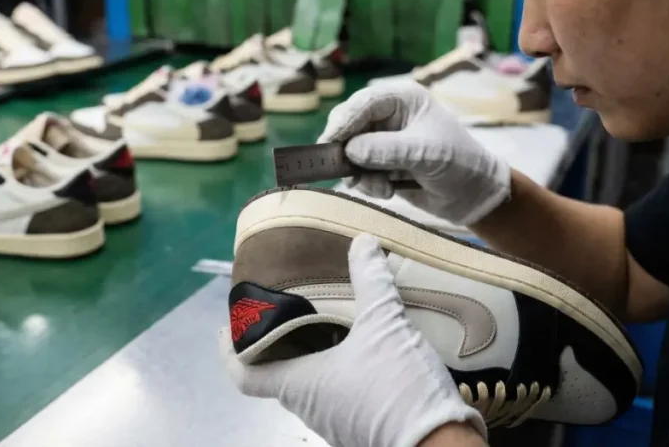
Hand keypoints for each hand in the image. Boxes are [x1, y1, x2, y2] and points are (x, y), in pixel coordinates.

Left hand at [220, 234, 486, 446]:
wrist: (441, 445)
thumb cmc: (396, 386)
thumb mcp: (384, 324)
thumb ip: (370, 281)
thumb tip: (361, 242)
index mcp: (298, 384)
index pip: (243, 373)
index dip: (229, 350)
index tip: (228, 326)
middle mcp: (308, 408)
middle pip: (278, 372)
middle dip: (278, 341)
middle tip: (288, 304)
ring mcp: (335, 422)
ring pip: (312, 383)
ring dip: (313, 353)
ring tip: (327, 316)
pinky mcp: (362, 426)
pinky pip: (340, 393)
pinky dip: (341, 368)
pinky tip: (363, 344)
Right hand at [318, 85, 510, 225]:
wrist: (473, 196)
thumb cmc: (459, 164)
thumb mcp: (425, 154)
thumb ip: (386, 150)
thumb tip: (350, 151)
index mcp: (403, 100)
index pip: (363, 103)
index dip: (344, 121)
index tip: (331, 142)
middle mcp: (388, 116)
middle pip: (349, 125)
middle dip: (348, 151)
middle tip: (349, 171)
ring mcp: (382, 140)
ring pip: (348, 151)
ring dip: (359, 172)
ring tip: (381, 187)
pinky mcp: (379, 163)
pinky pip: (357, 170)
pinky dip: (366, 183)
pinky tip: (386, 190)